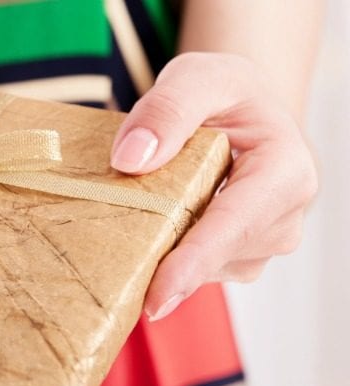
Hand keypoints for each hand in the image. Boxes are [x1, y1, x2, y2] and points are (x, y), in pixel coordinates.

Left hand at [110, 52, 317, 320]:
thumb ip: (167, 110)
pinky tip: (143, 239)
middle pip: (216, 256)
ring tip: (125, 236)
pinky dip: (165, 259)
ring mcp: (261, 243)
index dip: (194, 262)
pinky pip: (196, 271)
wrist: (241, 108)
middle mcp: (283, 216)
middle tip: (111, 275)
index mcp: (285, 171)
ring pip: (203, 270)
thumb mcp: (196, 77)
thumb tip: (130, 159)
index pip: (234, 224)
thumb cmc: (223, 92)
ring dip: (162, 259)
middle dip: (165, 266)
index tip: (157, 296)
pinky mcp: (237, 257)